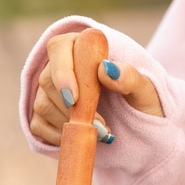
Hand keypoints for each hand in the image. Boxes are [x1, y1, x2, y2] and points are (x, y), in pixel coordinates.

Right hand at [30, 32, 164, 145]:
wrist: (140, 124)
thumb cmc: (143, 101)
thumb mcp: (145, 90)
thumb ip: (130, 77)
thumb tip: (106, 69)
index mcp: (82, 46)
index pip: (59, 49)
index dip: (63, 73)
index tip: (75, 99)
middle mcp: (60, 65)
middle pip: (48, 81)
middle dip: (71, 108)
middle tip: (101, 125)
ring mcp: (48, 91)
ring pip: (42, 104)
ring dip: (68, 124)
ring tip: (100, 133)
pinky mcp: (43, 114)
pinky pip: (38, 125)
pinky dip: (58, 136)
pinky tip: (81, 137)